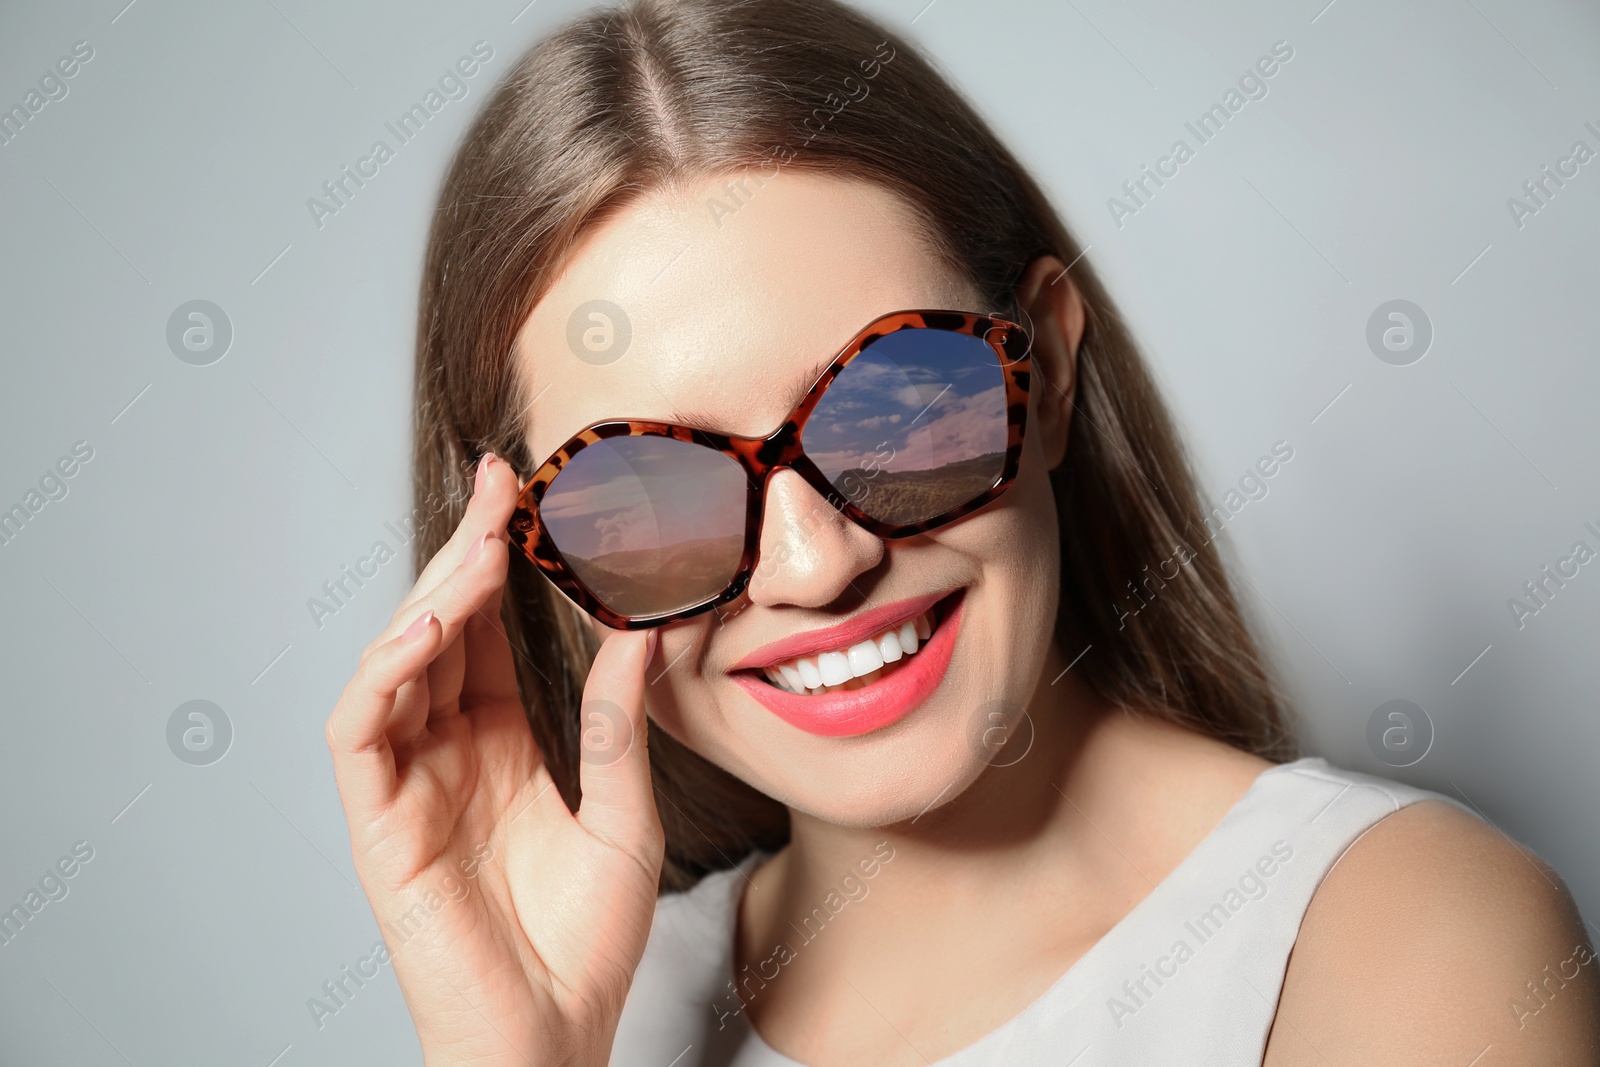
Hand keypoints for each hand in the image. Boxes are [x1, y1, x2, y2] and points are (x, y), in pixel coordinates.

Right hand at [325, 454, 664, 1066]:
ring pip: (394, 663)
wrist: (556, 1035)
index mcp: (500, 743)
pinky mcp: (377, 824)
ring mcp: (407, 785)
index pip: (485, 631)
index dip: (499, 561)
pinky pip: (358, 732)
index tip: (525, 492)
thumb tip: (645, 628)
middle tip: (498, 484)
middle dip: (464, 553)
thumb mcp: (623, 808)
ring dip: (430, 598)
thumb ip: (618, 719)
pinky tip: (429, 629)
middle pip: (440, 630)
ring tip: (480, 546)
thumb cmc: (587, 940)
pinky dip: (382, 673)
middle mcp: (447, 752)